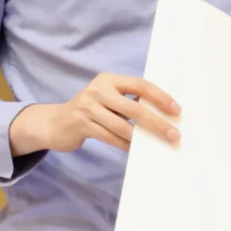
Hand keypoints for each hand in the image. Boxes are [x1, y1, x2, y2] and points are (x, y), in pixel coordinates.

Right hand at [9, 73, 178, 154]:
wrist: (54, 123)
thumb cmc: (91, 111)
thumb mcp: (108, 99)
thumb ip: (129, 101)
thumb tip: (164, 115)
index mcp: (109, 79)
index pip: (140, 85)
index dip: (160, 97)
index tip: (177, 111)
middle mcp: (98, 90)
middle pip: (134, 107)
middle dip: (157, 122)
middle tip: (174, 134)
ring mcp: (87, 107)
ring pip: (122, 126)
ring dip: (143, 138)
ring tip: (160, 144)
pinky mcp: (80, 124)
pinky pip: (110, 137)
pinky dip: (126, 145)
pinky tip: (136, 151)